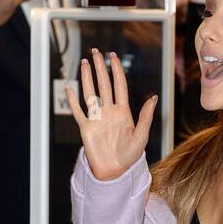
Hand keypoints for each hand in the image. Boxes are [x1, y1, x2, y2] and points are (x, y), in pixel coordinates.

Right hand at [66, 48, 156, 179]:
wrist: (115, 172)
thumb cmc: (130, 156)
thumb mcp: (142, 136)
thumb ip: (146, 117)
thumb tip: (153, 97)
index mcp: (123, 112)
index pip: (119, 86)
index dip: (116, 70)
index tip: (112, 56)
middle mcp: (109, 111)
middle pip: (103, 84)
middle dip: (100, 67)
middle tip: (96, 52)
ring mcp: (96, 118)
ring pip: (90, 92)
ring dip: (87, 77)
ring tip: (84, 62)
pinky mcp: (86, 128)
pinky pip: (77, 111)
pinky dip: (72, 100)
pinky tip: (69, 87)